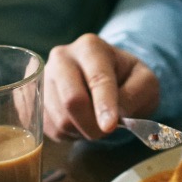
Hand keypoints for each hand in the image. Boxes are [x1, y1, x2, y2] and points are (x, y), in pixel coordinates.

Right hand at [43, 34, 159, 140]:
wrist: (109, 78)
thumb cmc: (129, 79)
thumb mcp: (146, 82)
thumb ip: (136, 95)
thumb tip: (116, 115)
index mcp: (91, 48)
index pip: (97, 79)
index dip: (104, 105)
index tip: (109, 126)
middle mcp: (62, 58)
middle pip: (72, 100)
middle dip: (93, 124)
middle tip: (107, 131)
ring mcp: (44, 78)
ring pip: (61, 118)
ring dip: (84, 131)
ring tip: (97, 122)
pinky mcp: (35, 99)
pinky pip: (50, 127)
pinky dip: (71, 134)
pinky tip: (81, 123)